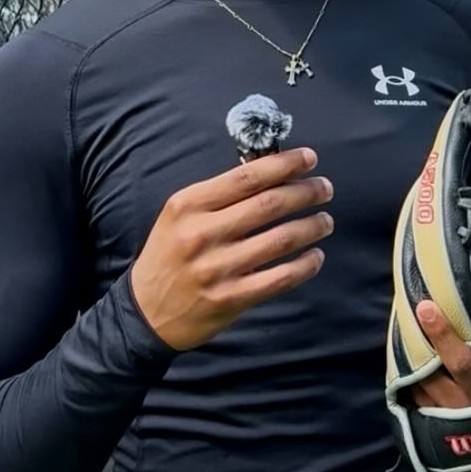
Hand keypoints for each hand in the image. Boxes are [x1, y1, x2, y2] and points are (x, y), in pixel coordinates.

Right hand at [129, 147, 331, 350]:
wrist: (145, 312)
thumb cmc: (169, 255)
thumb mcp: (180, 215)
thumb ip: (218, 196)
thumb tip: (270, 173)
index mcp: (188, 205)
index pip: (246, 177)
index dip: (284, 164)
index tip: (309, 158)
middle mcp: (202, 234)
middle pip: (269, 204)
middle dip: (306, 192)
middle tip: (325, 188)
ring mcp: (218, 269)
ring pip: (280, 240)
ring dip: (311, 226)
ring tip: (325, 220)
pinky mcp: (231, 299)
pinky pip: (280, 278)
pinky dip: (305, 265)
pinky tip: (316, 256)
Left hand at [412, 301, 470, 471]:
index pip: (461, 362)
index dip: (443, 336)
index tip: (427, 308)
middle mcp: (461, 407)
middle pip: (430, 372)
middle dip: (417, 343)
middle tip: (409, 313)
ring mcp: (443, 419)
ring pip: (418, 385)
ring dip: (410, 360)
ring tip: (408, 329)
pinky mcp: (431, 428)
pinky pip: (416, 398)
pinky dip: (411, 379)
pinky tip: (411, 359)